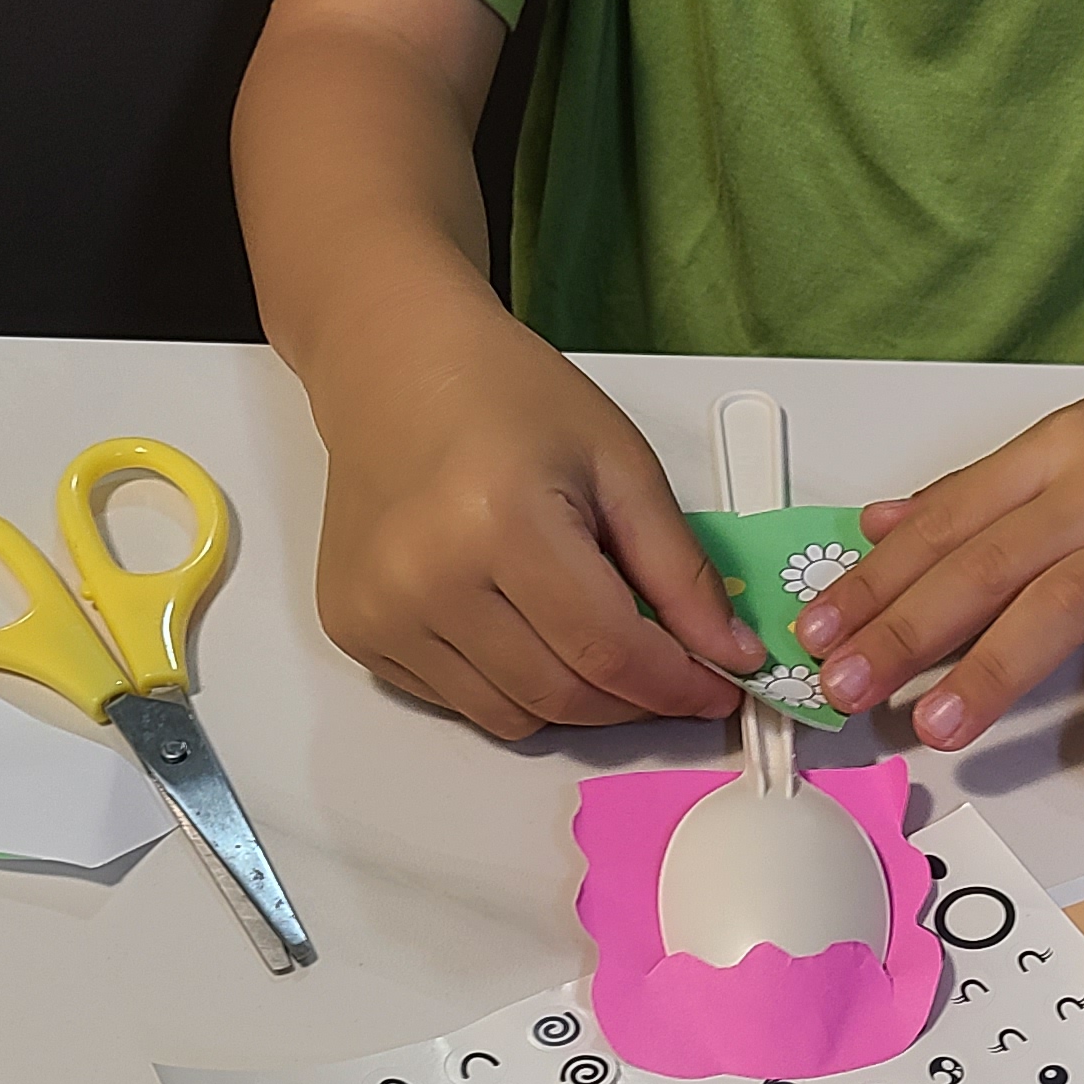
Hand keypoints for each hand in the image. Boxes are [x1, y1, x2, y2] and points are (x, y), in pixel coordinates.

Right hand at [306, 304, 762, 738]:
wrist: (394, 366)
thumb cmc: (508, 399)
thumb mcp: (620, 464)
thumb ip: (679, 570)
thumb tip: (728, 657)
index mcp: (502, 523)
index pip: (607, 652)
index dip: (676, 686)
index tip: (718, 691)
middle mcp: (427, 579)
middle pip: (560, 697)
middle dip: (633, 702)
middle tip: (671, 675)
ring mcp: (381, 612)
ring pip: (511, 718)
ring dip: (574, 701)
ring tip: (593, 641)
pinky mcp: (355, 631)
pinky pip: (460, 703)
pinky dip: (511, 687)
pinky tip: (523, 627)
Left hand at [792, 369, 1083, 783]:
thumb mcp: (1080, 442)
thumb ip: (981, 491)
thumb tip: (880, 526)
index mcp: (1062, 452)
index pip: (950, 522)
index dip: (876, 579)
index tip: (815, 631)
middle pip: (993, 561)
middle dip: (909, 627)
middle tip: (846, 685)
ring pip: (1074, 601)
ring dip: (999, 666)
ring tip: (940, 725)